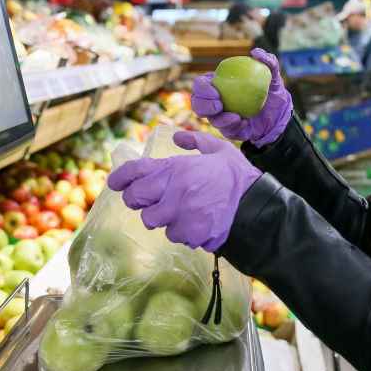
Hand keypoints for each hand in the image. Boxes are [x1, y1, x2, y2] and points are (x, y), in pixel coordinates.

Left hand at [107, 131, 260, 251]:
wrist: (256, 205)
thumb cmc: (237, 175)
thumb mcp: (218, 148)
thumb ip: (195, 140)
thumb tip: (177, 136)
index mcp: (177, 168)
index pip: (135, 172)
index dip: (120, 177)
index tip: (114, 182)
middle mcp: (174, 190)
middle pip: (135, 199)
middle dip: (137, 200)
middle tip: (148, 200)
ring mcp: (181, 214)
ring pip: (152, 221)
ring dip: (162, 217)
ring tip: (179, 212)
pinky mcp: (190, 233)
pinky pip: (174, 235)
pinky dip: (182, 231)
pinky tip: (196, 223)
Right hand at [191, 48, 291, 146]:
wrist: (279, 115)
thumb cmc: (271, 92)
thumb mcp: (273, 76)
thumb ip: (268, 62)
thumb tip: (255, 52)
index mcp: (218, 84)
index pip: (200, 84)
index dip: (202, 88)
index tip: (216, 91)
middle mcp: (214, 101)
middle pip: (197, 103)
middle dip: (203, 105)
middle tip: (219, 105)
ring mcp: (220, 117)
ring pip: (211, 120)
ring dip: (220, 119)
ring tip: (236, 117)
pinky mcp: (229, 130)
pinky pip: (226, 131)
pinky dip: (234, 127)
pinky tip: (244, 122)